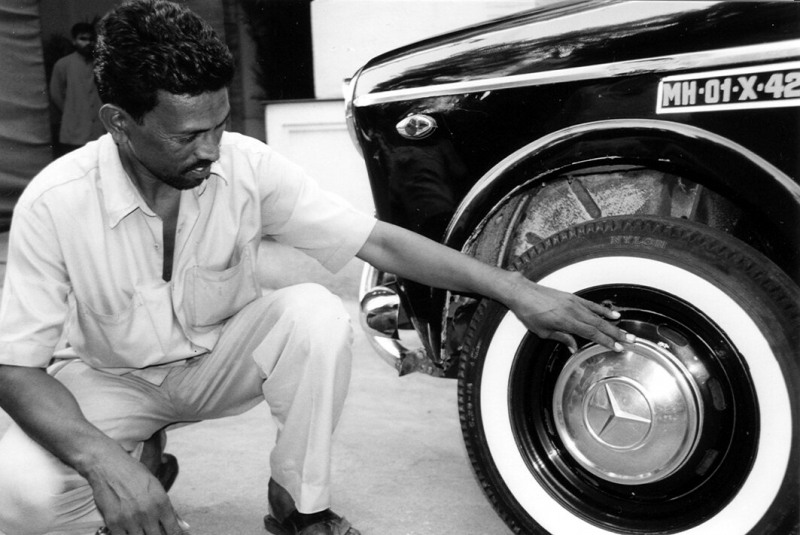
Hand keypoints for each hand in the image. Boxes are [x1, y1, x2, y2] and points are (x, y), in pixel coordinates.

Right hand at [84, 441, 186, 534]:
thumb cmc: (134, 473)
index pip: (173, 530)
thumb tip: (184, 526)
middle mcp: (148, 512)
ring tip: (142, 528)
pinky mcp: (114, 523)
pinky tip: (129, 530)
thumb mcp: (156, 486)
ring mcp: (130, 519)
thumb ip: (170, 509)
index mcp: (161, 502)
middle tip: (154, 530)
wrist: (108, 466)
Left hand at [506, 274, 630, 352]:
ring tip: (626, 331)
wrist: (522, 292)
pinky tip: (613, 315)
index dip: (605, 341)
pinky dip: (603, 310)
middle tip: (630, 340)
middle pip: (598, 325)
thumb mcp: (542, 331)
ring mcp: (573, 302)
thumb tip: (574, 347)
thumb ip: (561, 338)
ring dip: (612, 325)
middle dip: (615, 334)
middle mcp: (572, 311)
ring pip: (597, 316)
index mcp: (565, 321)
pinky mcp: (571, 297)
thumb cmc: (528, 312)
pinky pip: (590, 305)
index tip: (617, 347)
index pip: (590, 334)